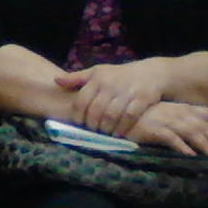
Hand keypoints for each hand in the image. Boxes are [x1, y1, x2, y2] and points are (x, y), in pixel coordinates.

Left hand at [54, 59, 172, 136]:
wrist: (151, 73)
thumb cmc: (118, 76)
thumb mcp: (97, 72)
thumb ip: (76, 78)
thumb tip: (55, 81)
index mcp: (97, 77)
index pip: (81, 100)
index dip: (77, 116)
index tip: (78, 124)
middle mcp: (111, 84)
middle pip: (95, 110)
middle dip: (92, 125)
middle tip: (91, 132)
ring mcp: (127, 91)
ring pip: (111, 115)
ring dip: (106, 129)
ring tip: (103, 134)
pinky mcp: (142, 98)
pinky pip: (129, 117)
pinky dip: (122, 128)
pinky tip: (118, 135)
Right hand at [125, 101, 207, 157]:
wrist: (118, 113)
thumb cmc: (145, 117)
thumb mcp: (168, 116)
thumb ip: (184, 122)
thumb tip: (204, 135)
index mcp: (183, 108)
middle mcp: (178, 113)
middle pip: (204, 126)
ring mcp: (167, 120)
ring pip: (192, 133)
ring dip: (207, 146)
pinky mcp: (155, 129)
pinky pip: (172, 138)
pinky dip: (183, 147)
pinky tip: (192, 157)